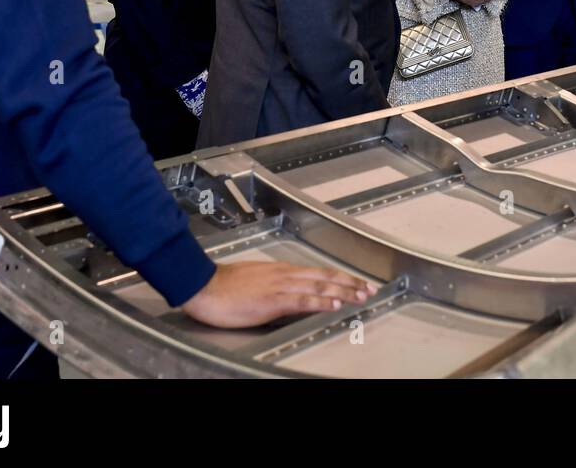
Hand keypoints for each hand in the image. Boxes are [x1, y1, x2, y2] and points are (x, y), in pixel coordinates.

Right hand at [181, 261, 376, 327]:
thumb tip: (290, 292)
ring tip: (361, 296)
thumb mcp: (256, 280)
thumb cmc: (225, 285)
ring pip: (319, 286)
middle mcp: (285, 275)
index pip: (318, 272)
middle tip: (370, 289)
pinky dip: (321, 301)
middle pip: (325, 276)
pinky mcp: (272, 300)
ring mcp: (280, 286)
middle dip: (350, 283)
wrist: (205, 285)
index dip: (340, 277)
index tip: (357, 282)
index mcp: (282, 271)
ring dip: (343, 291)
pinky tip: (334, 304)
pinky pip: (302, 300)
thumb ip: (275, 284)